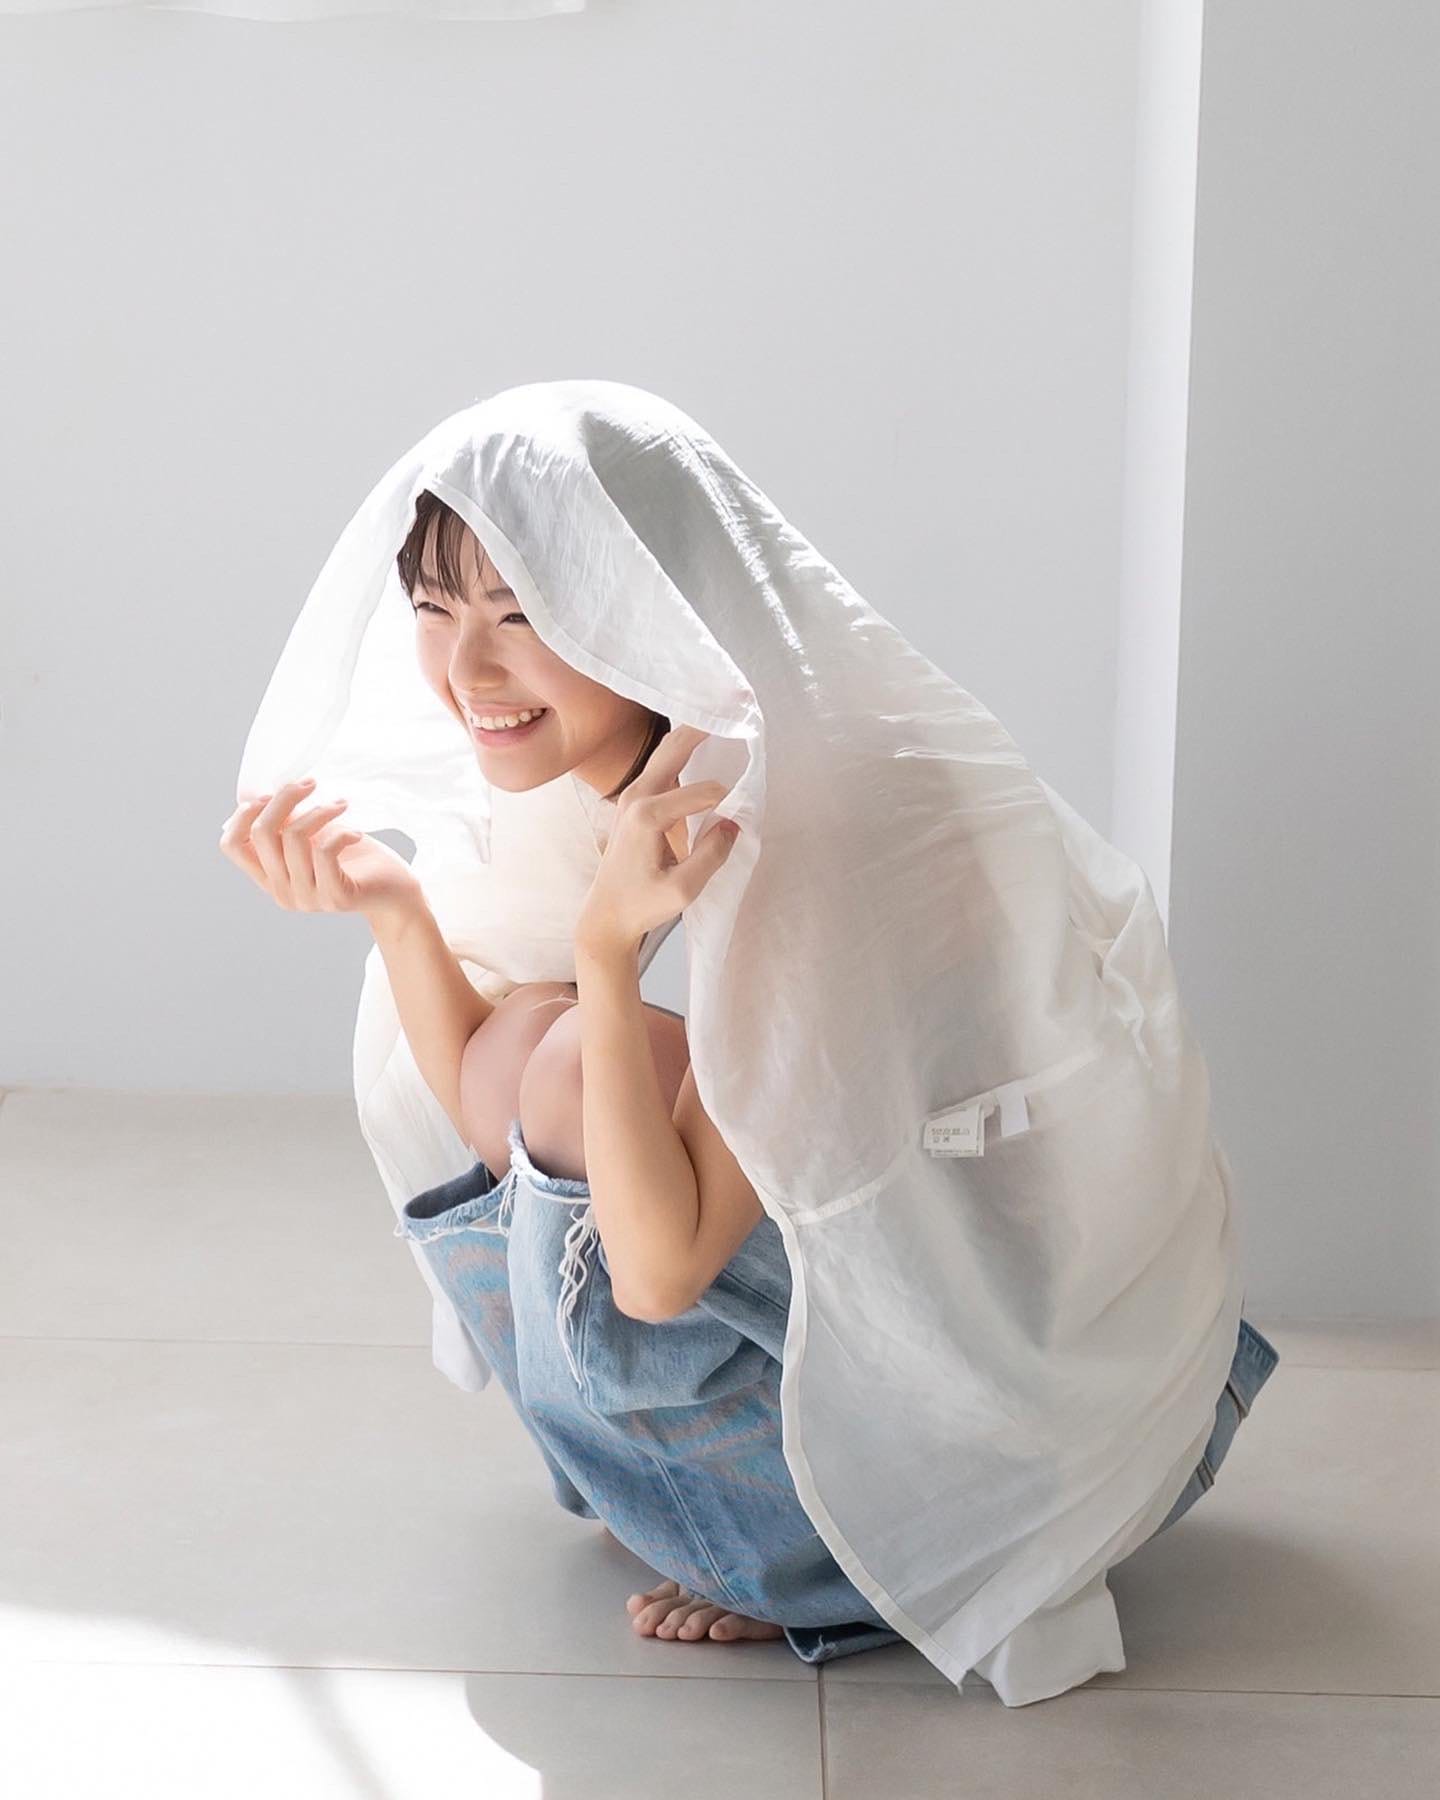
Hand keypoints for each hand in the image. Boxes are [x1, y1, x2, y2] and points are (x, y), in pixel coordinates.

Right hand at [219, 777, 424, 926]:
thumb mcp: (313, 835)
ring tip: (341, 806)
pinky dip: (341, 832)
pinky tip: (356, 834)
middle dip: (284, 798)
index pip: (230, 845)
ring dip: (319, 811)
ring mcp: (306, 898)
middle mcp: (281, 892)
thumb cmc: (353, 857)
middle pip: (261, 833)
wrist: (393, 892)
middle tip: (311, 784)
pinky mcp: (334, 898)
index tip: (271, 793)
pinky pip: (325, 851)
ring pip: (293, 838)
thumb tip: (264, 790)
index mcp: (269, 877)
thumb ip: (286, 822)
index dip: (243, 813)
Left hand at [575, 724, 740, 955]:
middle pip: (675, 747)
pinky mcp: (632, 802)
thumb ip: (712, 853)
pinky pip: (661, 765)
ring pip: (666, 751)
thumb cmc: (642, 906)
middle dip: (705, 726)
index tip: (744, 811)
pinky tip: (700, 742)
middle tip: (736, 705)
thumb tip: (733, 821)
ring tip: (722, 717)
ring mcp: (630, 796)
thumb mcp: (684, 890)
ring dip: (694, 734)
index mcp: (648, 816)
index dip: (729, 801)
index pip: (704, 793)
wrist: (605, 917)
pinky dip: (682, 750)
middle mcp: (635, 796)